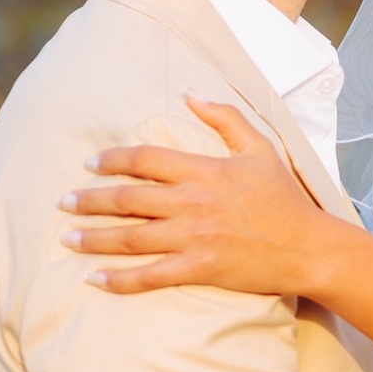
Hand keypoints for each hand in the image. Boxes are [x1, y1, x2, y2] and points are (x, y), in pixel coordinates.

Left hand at [60, 97, 336, 297]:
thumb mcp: (259, 148)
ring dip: (93, 238)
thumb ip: (224, 117)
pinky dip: (119, 279)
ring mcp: (195, 239)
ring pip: (131, 238)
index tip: (90, 165)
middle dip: (90, 200)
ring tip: (66, 238)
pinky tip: (94, 279)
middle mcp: (194, 203)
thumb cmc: (284, 197)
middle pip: (129, 199)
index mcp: (205, 171)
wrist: (309, 247)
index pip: (146, 160)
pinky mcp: (199, 270)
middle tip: (63, 202)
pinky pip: (150, 276)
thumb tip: (189, 92)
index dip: (113, 161)